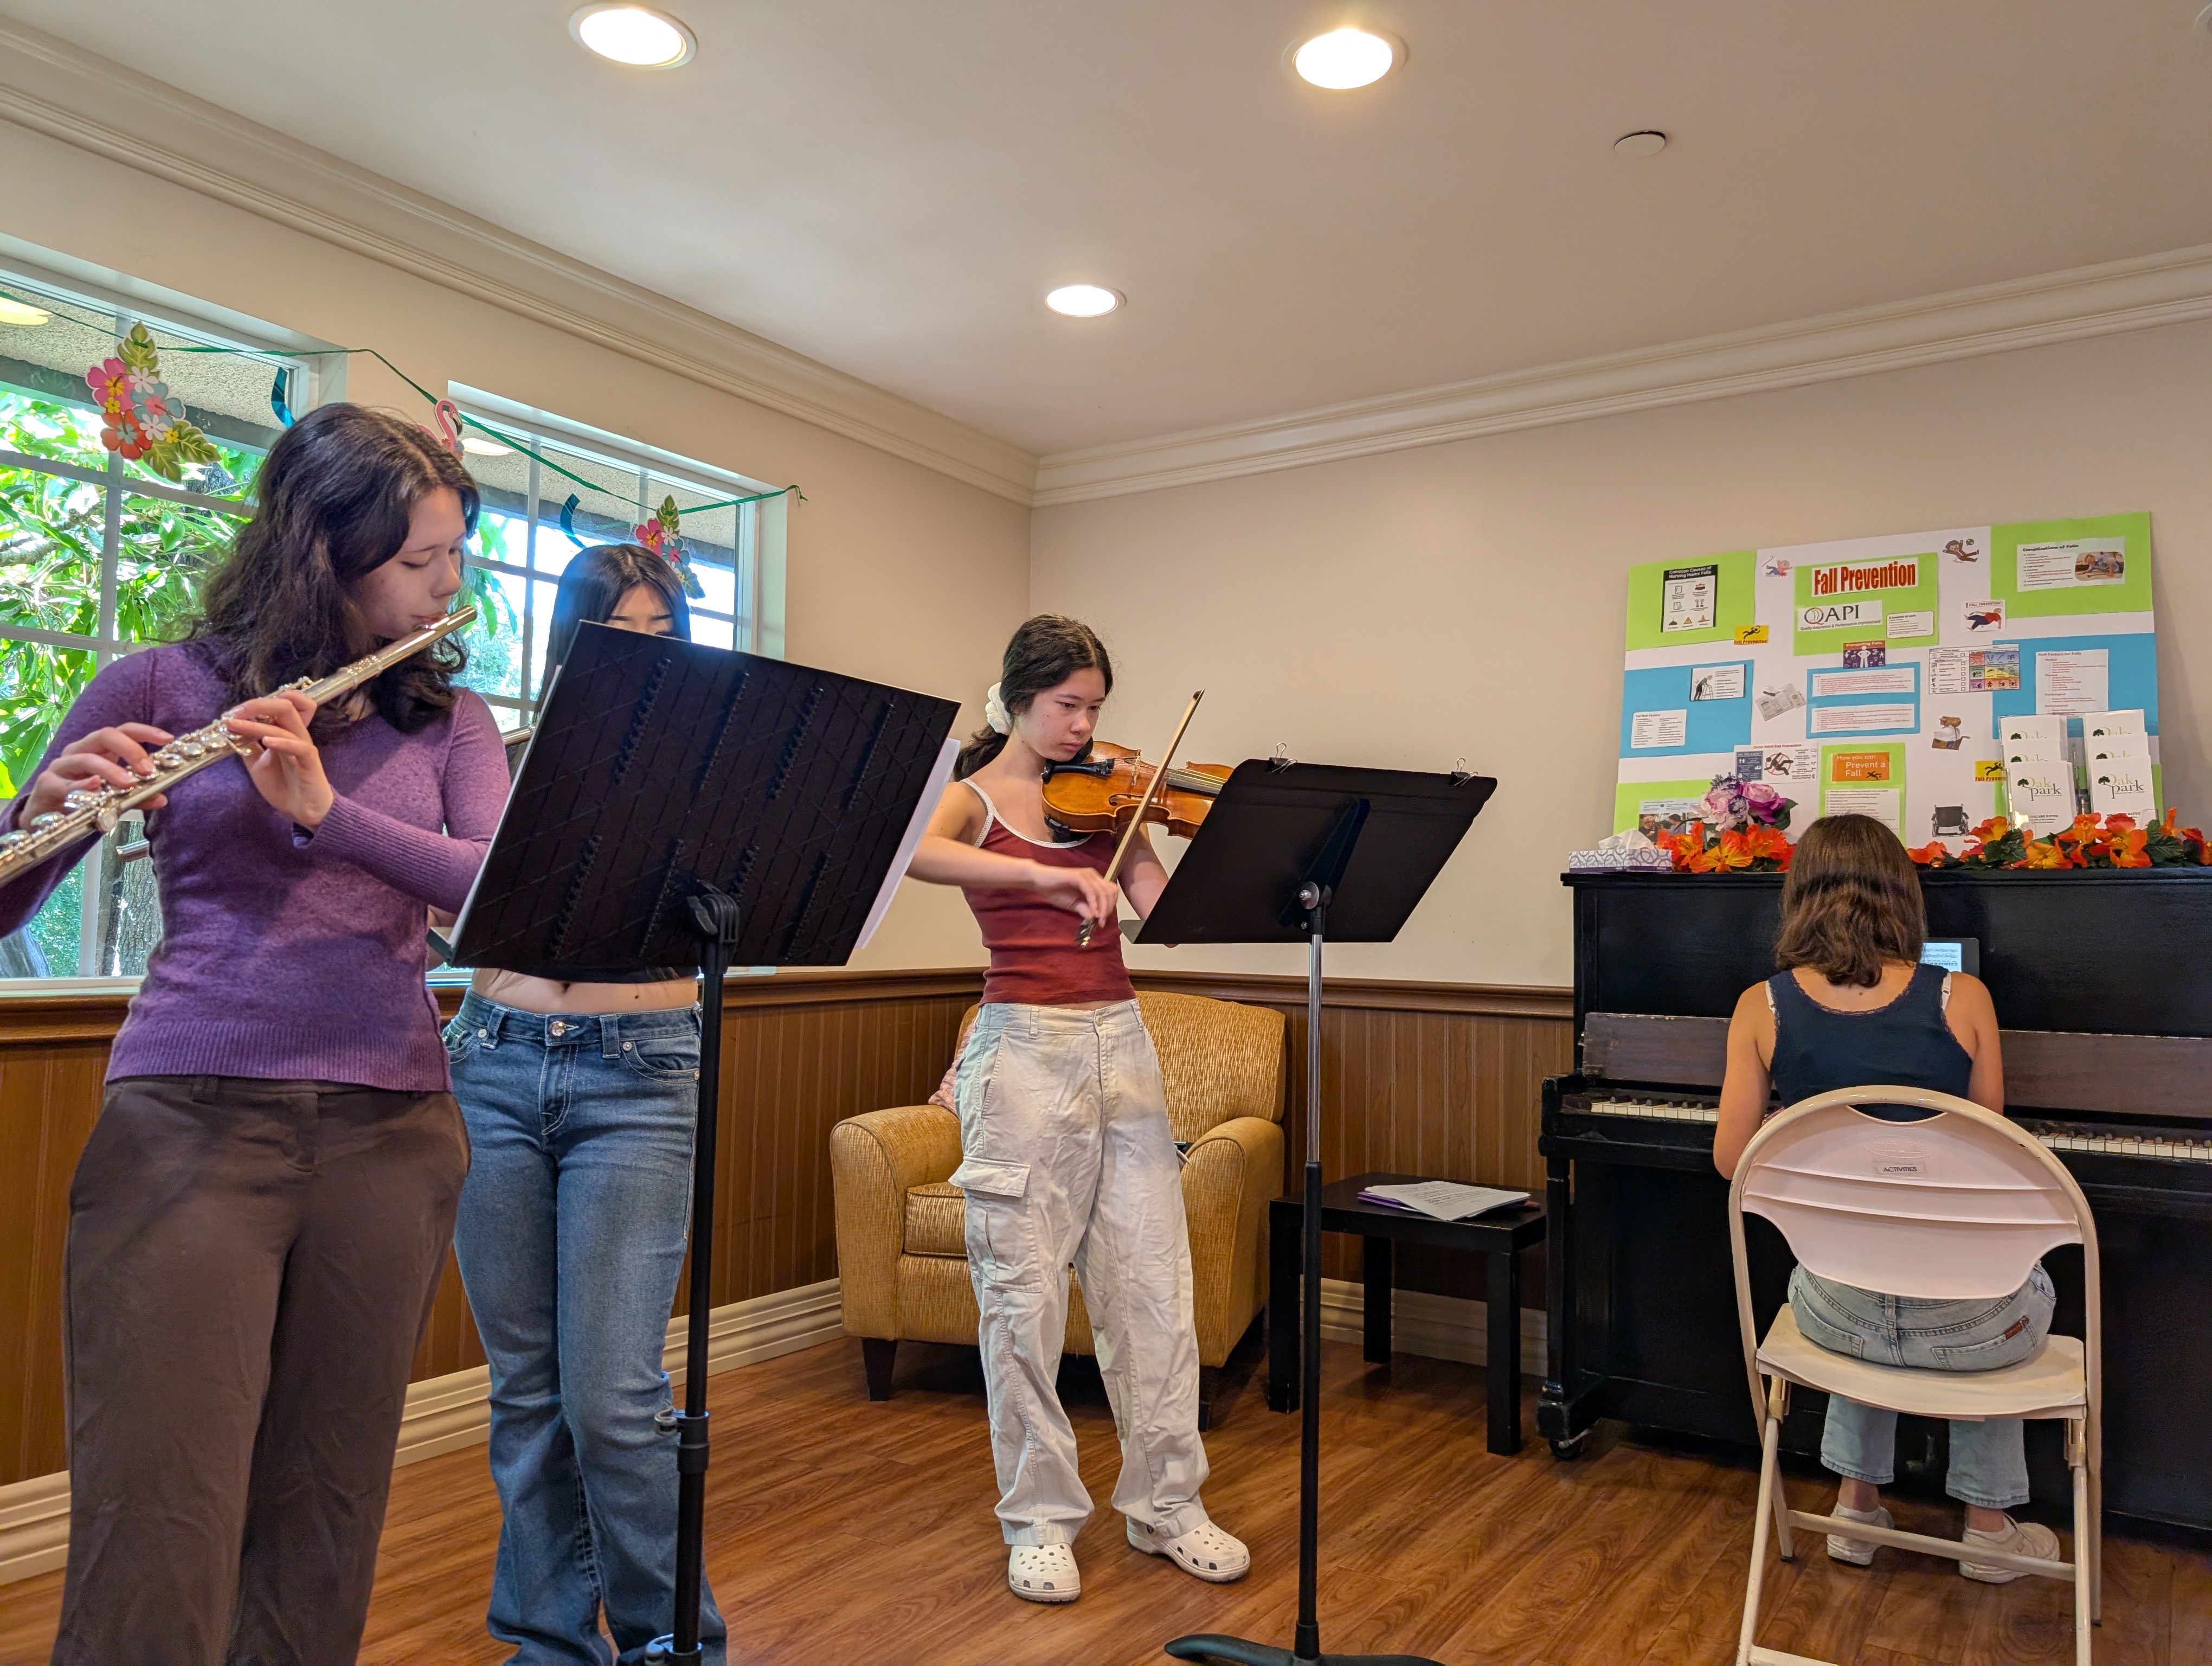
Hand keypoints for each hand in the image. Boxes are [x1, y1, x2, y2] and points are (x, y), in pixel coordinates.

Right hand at [19, 724, 174, 822]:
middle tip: (148, 770)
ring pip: (86, 758)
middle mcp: (79, 751)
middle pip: (105, 736)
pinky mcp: (47, 785)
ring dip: (110, 769)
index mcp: (98, 749)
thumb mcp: (114, 798)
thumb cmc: (83, 802)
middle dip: (130, 750)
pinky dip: (81, 785)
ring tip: (128, 783)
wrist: (47, 821)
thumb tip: (161, 799)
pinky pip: (64, 783)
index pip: (123, 731)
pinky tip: (94, 787)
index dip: (145, 731)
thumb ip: (137, 797)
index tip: (167, 739)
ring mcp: (61, 766)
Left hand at [225, 691, 333, 828]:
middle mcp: (297, 734)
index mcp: (286, 732)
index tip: (231, 714)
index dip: (255, 703)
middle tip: (232, 714)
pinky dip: (282, 741)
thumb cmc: (283, 786)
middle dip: (255, 705)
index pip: (281, 703)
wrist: (301, 810)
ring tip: (234, 726)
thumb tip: (231, 731)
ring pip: (286, 722)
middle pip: (285, 704)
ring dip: (256, 723)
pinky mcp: (310, 762)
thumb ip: (248, 747)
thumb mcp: (257, 764)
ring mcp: (304, 746)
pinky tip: (266, 742)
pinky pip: (299, 747)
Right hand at [1029, 861, 1118, 928]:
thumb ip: (1085, 909)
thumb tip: (1095, 919)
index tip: (1103, 920)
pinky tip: (1092, 913)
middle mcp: (1092, 875)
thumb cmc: (1055, 891)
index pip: (1111, 891)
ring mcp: (1086, 875)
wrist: (1039, 881)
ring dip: (1102, 908)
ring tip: (1097, 920)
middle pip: (1110, 891)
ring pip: (1103, 892)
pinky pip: (1091, 891)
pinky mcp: (1078, 876)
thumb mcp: (1073, 904)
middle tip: (1101, 922)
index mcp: (1094, 880)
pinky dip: (1093, 903)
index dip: (1111, 906)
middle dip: (1108, 909)